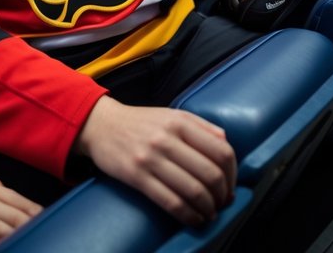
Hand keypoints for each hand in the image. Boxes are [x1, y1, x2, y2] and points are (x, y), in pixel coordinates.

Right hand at [0, 164, 40, 248]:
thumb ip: (0, 191)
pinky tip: (3, 247)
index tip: (45, 220)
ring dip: (16, 238)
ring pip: (2, 231)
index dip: (36, 213)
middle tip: (41, 235)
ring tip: (26, 243)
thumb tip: (16, 204)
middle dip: (30, 228)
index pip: (21, 202)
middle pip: (16, 219)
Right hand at [74, 96, 234, 225]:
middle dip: (222, 195)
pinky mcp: (136, 176)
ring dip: (208, 209)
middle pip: (210, 174)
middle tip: (222, 203)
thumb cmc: (139, 122)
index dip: (233, 174)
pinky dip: (188, 216)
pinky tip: (193, 218)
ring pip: (193, 191)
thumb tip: (226, 144)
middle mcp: (166, 139)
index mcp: (180, 122)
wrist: (100, 125)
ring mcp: (150, 158)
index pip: (221, 152)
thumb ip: (201, 126)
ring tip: (209, 213)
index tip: (230, 185)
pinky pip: (170, 202)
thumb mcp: (171, 115)